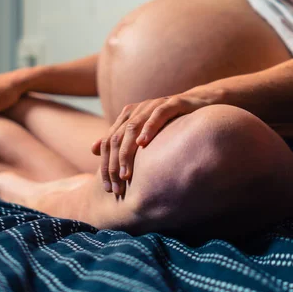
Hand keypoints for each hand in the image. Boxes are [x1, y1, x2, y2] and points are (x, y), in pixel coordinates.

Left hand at [92, 87, 221, 195]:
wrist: (200, 103)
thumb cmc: (171, 122)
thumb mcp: (142, 132)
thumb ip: (118, 140)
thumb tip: (92, 151)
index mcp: (128, 117)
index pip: (107, 142)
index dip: (105, 166)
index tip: (107, 188)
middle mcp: (138, 110)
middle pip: (116, 137)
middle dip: (114, 164)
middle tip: (116, 187)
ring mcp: (154, 105)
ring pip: (132, 127)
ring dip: (126, 152)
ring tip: (125, 174)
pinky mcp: (173, 103)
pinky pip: (158, 114)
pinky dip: (149, 128)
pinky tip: (143, 144)